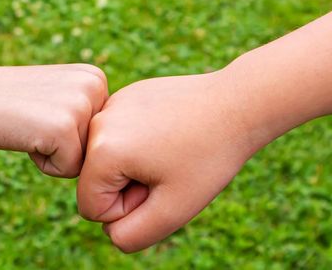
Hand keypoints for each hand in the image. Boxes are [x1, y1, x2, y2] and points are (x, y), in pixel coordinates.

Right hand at [0, 57, 107, 177]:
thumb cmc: (9, 103)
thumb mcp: (58, 94)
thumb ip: (85, 109)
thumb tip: (112, 146)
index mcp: (97, 78)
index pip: (101, 133)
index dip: (68, 135)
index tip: (43, 113)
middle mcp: (97, 87)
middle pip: (97, 149)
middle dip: (64, 147)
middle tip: (34, 121)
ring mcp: (82, 106)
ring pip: (83, 161)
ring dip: (54, 155)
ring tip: (30, 127)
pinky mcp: (65, 129)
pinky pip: (67, 170)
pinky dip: (43, 163)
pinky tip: (25, 135)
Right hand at [77, 71, 273, 251]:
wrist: (238, 103)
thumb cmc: (209, 157)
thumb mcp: (173, 211)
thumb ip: (131, 236)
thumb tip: (109, 230)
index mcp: (102, 152)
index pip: (93, 208)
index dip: (130, 208)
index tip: (162, 184)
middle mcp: (97, 123)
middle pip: (98, 182)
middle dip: (131, 186)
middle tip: (170, 168)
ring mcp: (110, 104)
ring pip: (110, 160)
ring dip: (136, 166)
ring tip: (171, 150)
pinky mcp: (125, 96)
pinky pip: (121, 137)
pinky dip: (142, 142)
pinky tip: (172, 132)